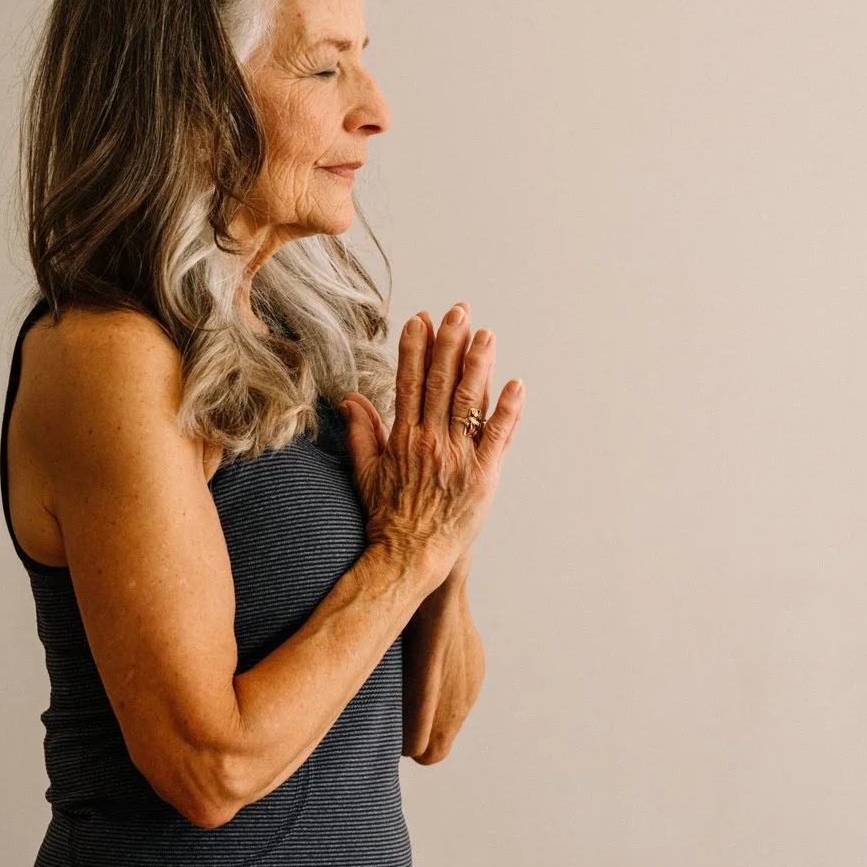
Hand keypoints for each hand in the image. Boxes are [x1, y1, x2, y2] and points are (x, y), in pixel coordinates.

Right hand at [339, 304, 522, 595]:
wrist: (409, 555)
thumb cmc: (388, 516)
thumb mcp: (366, 472)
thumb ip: (361, 432)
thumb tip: (351, 398)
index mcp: (402, 437)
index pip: (409, 381)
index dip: (416, 348)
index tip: (422, 319)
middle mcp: (430, 441)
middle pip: (441, 382)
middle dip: (450, 342)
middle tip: (459, 311)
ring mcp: (458, 457)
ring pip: (470, 401)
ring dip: (479, 364)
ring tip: (487, 334)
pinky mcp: (483, 475)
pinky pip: (498, 436)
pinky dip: (507, 409)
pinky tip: (516, 384)